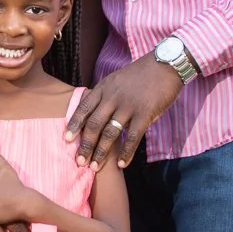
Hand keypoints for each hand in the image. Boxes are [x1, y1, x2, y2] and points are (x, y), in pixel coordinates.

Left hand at [65, 56, 183, 169]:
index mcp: (103, 88)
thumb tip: (93, 113)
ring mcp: (129, 106)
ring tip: (95, 167)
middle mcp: (113, 97)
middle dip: (85, 145)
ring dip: (101, 152)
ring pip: (110, 133)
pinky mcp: (145, 113)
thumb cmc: (141, 74)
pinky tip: (121, 164)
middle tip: (79, 162)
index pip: (83, 108)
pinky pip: (133, 137)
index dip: (74, 125)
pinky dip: (126, 152)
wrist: (166, 64)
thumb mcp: (116, 80)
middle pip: (94, 125)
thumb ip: (104, 95)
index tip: (66, 140)